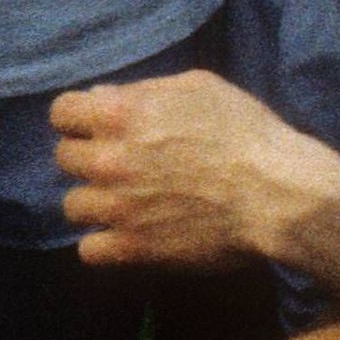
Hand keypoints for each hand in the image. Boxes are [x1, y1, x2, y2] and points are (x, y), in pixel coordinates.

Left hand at [52, 68, 339, 273]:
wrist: (278, 195)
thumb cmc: (245, 133)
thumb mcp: (198, 88)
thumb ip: (144, 91)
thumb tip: (102, 97)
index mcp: (120, 115)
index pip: (61, 112)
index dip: (77, 118)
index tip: (94, 126)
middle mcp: (109, 160)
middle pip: (63, 158)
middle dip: (87, 157)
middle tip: (117, 164)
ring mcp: (118, 207)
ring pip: (72, 206)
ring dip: (94, 201)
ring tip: (122, 202)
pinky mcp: (134, 247)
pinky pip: (88, 250)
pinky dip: (102, 244)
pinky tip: (123, 235)